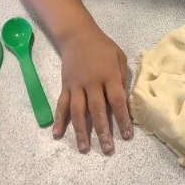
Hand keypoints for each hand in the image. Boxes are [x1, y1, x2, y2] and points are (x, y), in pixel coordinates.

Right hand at [52, 27, 132, 153]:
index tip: (126, 135)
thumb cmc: (103, 46)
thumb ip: (122, 76)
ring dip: (81, 131)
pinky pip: (62, 105)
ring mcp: (77, 85)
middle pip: (98, 110)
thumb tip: (123, 97)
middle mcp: (93, 82)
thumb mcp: (119, 56)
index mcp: (109, 75)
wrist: (78, 35)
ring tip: (85, 148)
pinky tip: (57, 133)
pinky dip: (59, 119)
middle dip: (103, 131)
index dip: (122, 119)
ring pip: (79, 111)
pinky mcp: (65, 85)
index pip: (117, 101)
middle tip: (108, 149)